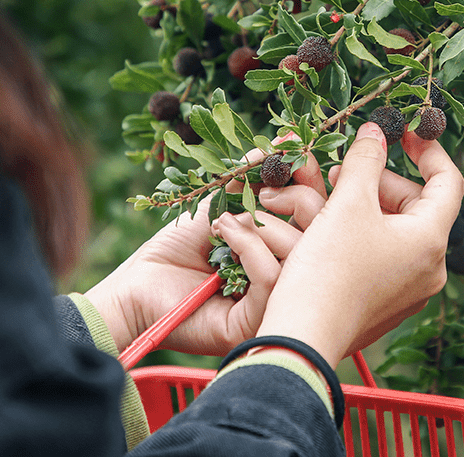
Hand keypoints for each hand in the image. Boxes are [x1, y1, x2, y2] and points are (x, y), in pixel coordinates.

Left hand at [85, 134, 326, 354]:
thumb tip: (286, 141)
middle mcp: (289, 277)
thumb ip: (254, 177)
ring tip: (226, 219)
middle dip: (299, 198)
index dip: (312, 179)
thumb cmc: (180, 246)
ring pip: (301, 255)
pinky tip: (224, 233)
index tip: (293, 149)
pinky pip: (272, 277)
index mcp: (288, 248)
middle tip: (265, 192)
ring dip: (263, 224)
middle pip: (325, 234)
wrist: (139, 284)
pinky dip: (249, 246)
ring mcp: (275, 302)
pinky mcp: (255, 322)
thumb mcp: (224, 202)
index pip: (320, 215)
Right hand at [255, 123, 463, 367]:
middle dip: (384, 180)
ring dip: (371, 205)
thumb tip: (376, 131)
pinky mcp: (388, 305)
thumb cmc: (329, 268)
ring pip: (400, 230)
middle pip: (419, 206)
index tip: (404, 131)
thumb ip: (365, 160)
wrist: (303, 338)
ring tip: (333, 193)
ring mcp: (411, 291)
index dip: (428, 150)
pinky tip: (332, 227)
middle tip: (348, 168)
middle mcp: (431, 268)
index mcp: (431, 240)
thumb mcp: (347, 203)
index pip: (449, 182)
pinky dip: (366, 233)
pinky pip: (387, 255)